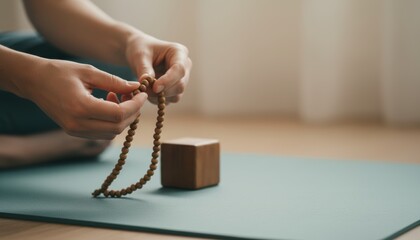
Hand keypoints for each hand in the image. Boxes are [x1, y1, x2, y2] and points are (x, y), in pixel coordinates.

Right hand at [23, 59, 146, 138]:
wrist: (33, 81)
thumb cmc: (59, 72)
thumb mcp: (89, 72)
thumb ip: (115, 82)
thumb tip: (137, 88)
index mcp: (81, 107)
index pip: (118, 114)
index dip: (135, 105)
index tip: (142, 93)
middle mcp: (77, 124)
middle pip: (117, 127)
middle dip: (132, 112)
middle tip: (134, 96)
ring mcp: (75, 131)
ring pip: (111, 133)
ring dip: (123, 118)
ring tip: (118, 97)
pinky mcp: (74, 132)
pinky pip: (102, 133)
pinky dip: (112, 122)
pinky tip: (108, 104)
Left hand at [125, 32, 191, 103]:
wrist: (140, 54)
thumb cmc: (141, 49)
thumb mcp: (140, 56)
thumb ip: (144, 69)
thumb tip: (147, 83)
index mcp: (179, 52)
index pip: (179, 69)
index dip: (168, 80)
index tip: (155, 88)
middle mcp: (185, 66)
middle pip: (180, 85)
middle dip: (163, 90)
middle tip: (145, 90)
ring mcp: (182, 79)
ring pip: (176, 95)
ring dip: (159, 96)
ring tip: (145, 89)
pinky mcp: (176, 89)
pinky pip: (170, 99)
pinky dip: (158, 99)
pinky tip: (149, 91)